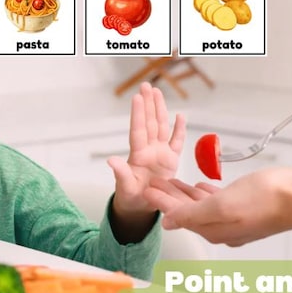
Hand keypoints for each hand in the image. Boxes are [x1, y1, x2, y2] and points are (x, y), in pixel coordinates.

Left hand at [108, 82, 185, 218]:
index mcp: (138, 155)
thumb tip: (111, 161)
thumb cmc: (131, 197)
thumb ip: (121, 174)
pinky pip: (177, 142)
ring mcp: (160, 153)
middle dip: (148, 104)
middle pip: (150, 123)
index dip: (138, 114)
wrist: (141, 207)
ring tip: (157, 93)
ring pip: (161, 127)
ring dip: (160, 110)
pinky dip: (179, 129)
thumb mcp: (125, 188)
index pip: (138, 130)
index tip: (137, 97)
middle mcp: (149, 150)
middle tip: (146, 85)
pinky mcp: (171, 160)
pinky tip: (179, 116)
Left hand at [144, 168, 291, 246]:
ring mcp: (238, 221)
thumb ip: (192, 214)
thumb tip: (168, 223)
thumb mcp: (221, 205)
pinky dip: (207, 194)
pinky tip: (202, 186)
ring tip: (172, 182)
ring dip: (186, 194)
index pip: (179, 216)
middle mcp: (225, 230)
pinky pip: (220, 202)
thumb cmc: (267, 199)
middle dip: (170, 197)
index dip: (161, 201)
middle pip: (189, 212)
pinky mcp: (250, 210)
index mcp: (214, 230)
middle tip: (153, 183)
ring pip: (203, 207)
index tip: (146, 190)